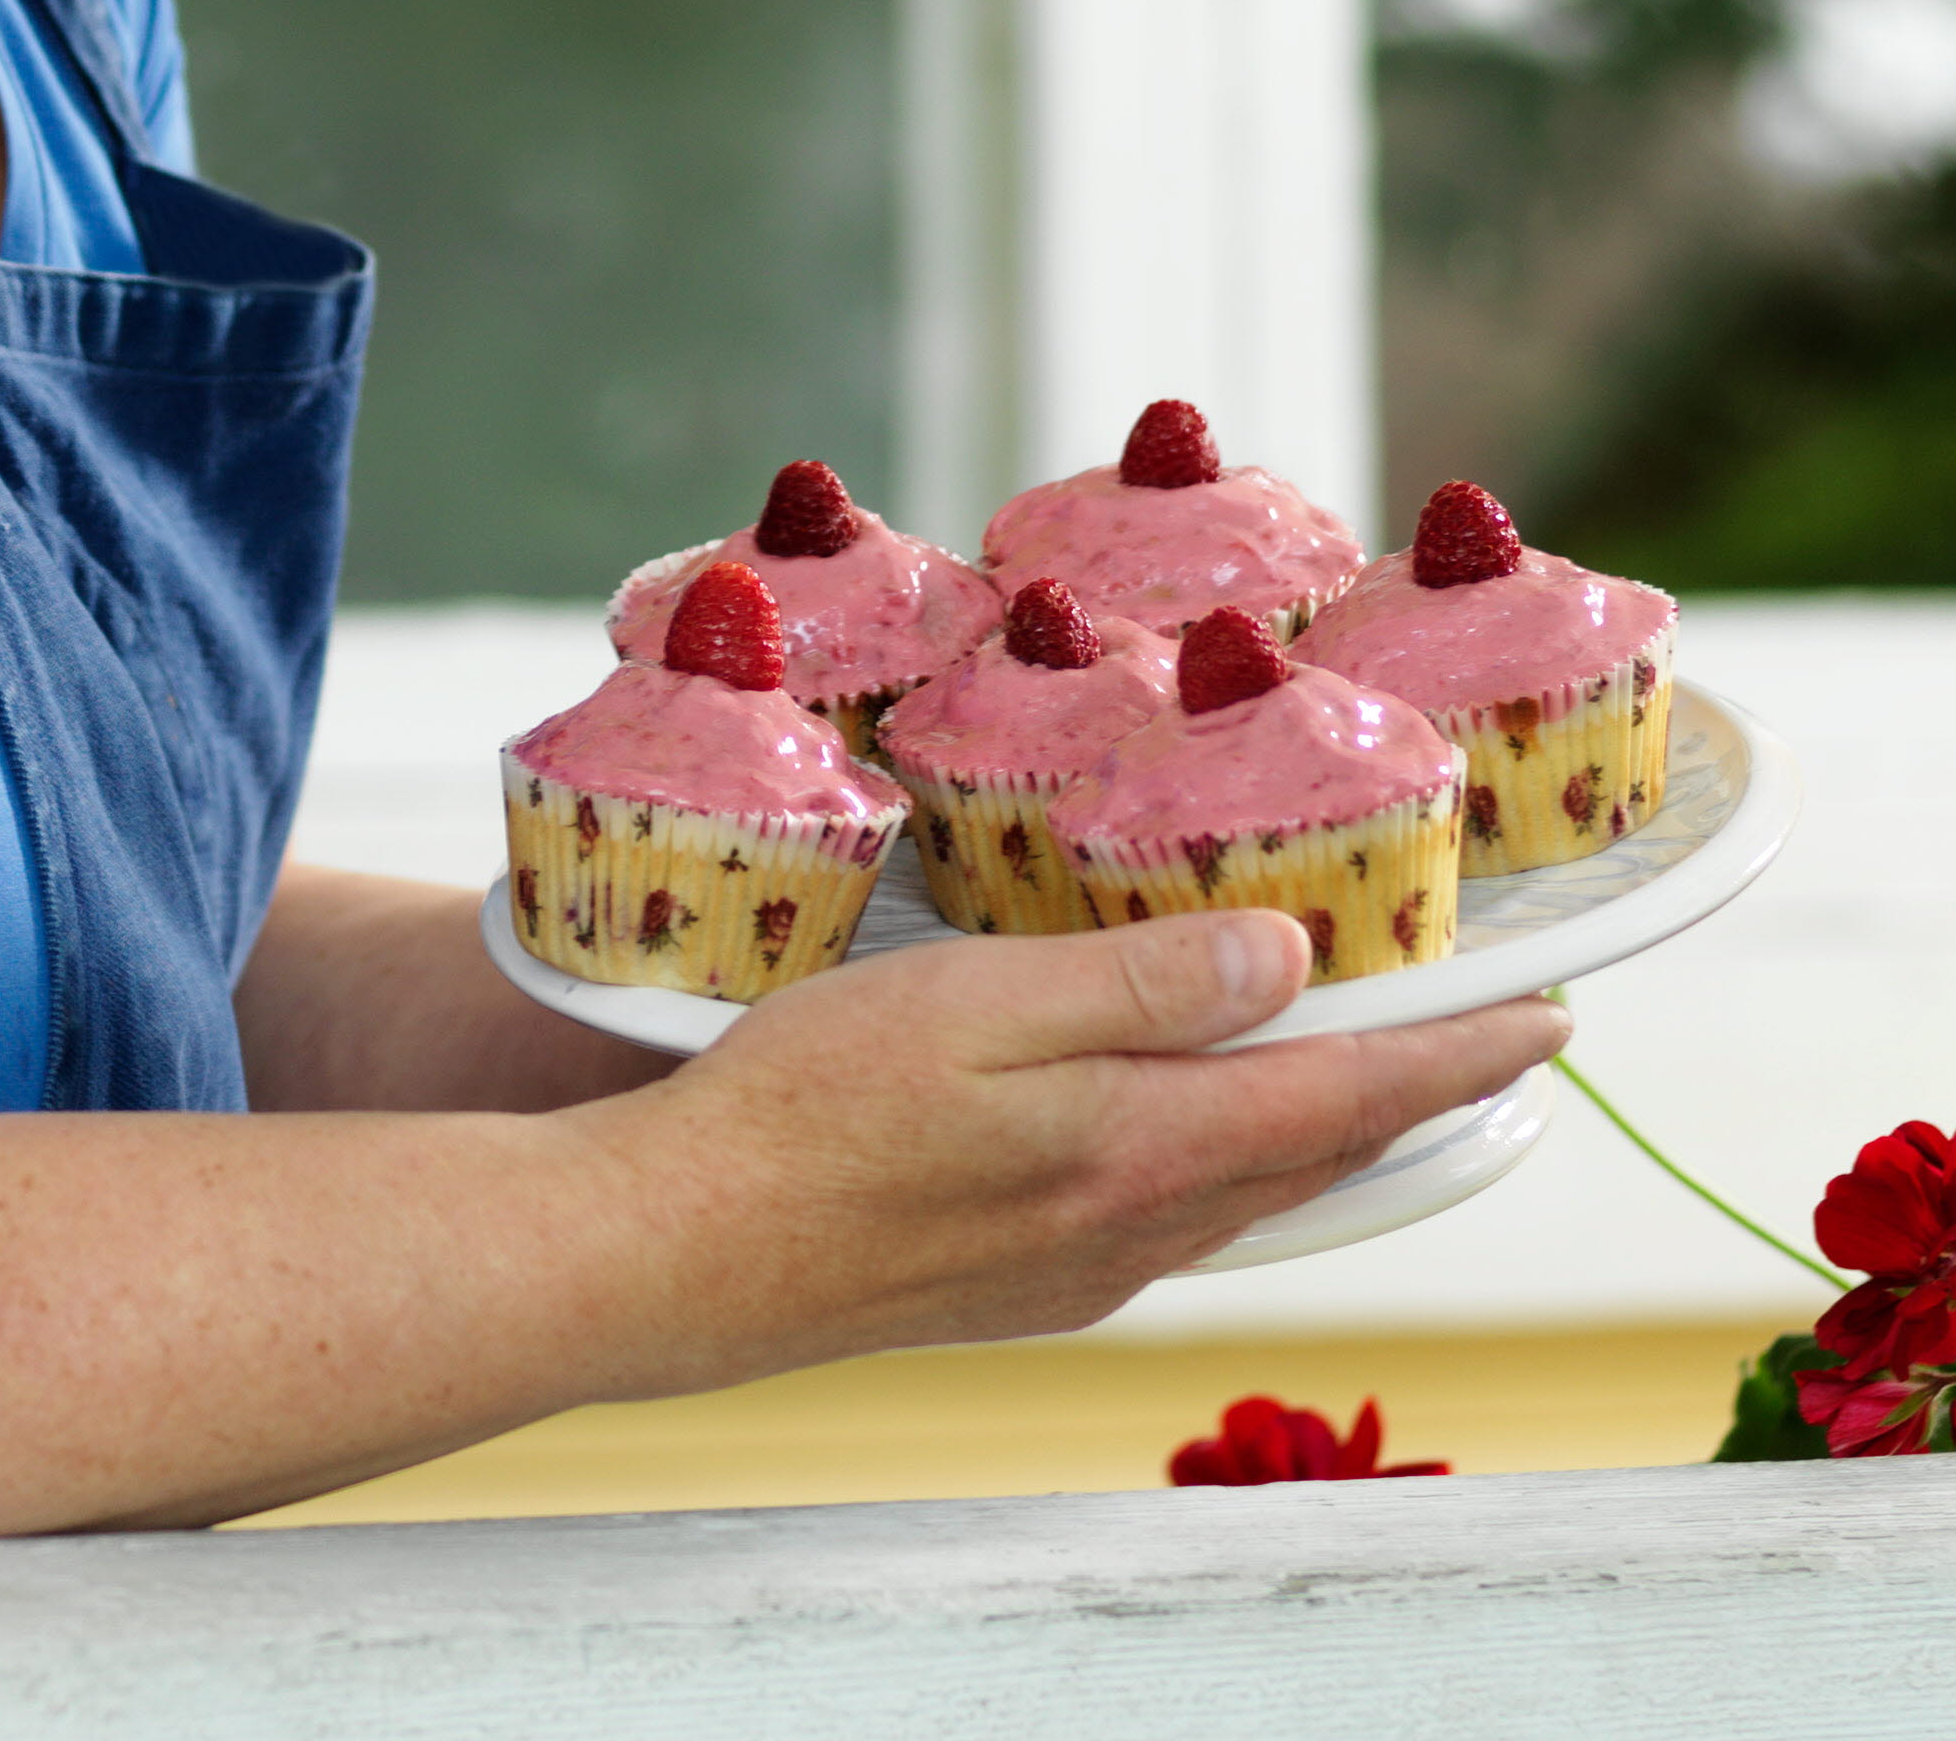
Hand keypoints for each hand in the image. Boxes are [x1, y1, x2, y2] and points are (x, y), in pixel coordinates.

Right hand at [566, 911, 1567, 1388]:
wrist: (692, 1250)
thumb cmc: (812, 1107)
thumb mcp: (978, 1005)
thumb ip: (1139, 984)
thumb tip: (1289, 959)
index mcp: (1143, 1150)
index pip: (1346, 1097)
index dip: (1455, 1056)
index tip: (1551, 1023)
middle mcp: (1137, 1228)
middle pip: (1314, 1154)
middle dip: (1408, 1093)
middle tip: (1478, 1034)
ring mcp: (1080, 1269)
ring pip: (1246, 1192)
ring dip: (1319, 1129)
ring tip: (1356, 1066)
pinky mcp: (1022, 1283)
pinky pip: (1172, 1218)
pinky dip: (1228, 1160)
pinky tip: (1190, 1130)